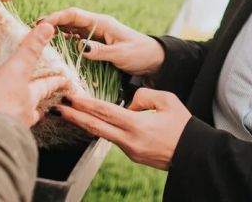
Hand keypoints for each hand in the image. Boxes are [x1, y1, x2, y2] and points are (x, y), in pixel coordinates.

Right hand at [0, 23, 69, 126]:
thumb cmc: (3, 102)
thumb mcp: (17, 70)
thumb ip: (30, 50)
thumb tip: (48, 27)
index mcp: (30, 97)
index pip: (46, 86)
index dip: (55, 82)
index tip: (65, 80)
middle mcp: (23, 115)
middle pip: (34, 109)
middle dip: (38, 106)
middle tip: (43, 107)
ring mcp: (10, 129)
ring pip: (19, 123)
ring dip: (19, 119)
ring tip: (17, 118)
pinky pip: (0, 133)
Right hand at [38, 8, 164, 77]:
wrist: (155, 60)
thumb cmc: (141, 54)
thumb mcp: (121, 54)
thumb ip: (101, 51)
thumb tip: (80, 47)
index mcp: (102, 23)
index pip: (74, 15)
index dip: (56, 17)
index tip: (41, 23)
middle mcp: (97, 26)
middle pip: (69, 21)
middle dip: (51, 23)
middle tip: (32, 31)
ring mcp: (96, 35)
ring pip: (71, 30)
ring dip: (56, 33)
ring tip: (38, 39)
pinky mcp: (97, 45)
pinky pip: (77, 41)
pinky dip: (65, 42)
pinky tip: (55, 48)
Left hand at [52, 87, 190, 169]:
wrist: (193, 154)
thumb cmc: (183, 125)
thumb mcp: (168, 100)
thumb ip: (144, 96)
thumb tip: (129, 103)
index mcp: (137, 125)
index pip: (105, 112)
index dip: (85, 105)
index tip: (70, 98)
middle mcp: (129, 140)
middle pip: (95, 127)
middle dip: (74, 117)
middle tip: (57, 108)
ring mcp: (129, 150)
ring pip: (103, 133)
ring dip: (87, 123)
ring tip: (72, 113)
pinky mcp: (132, 155)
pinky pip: (115, 138)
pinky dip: (104, 128)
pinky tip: (97, 121)